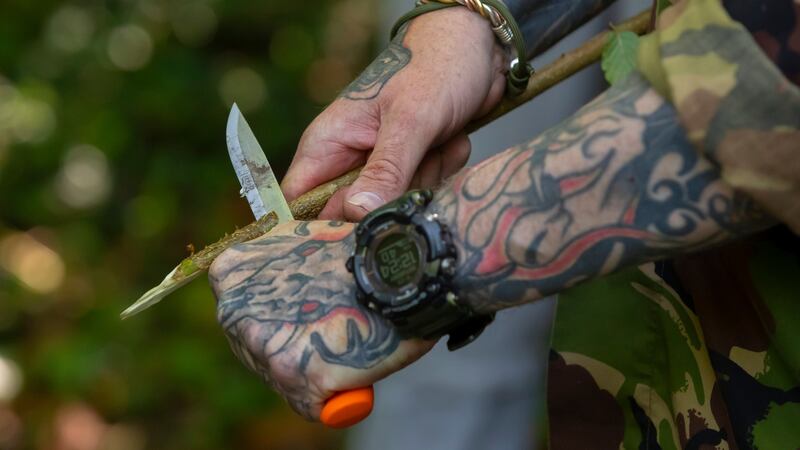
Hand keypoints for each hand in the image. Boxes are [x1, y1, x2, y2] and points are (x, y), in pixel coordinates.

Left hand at [208, 220, 434, 419]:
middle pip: (254, 348)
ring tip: (344, 344)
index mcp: (232, 270)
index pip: (241, 311)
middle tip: (329, 334)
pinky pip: (310, 403)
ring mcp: (262, 344)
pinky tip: (351, 368)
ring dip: (312, 370)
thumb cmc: (361, 251)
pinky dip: (333, 394)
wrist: (399, 267)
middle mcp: (235, 309)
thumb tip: (289, 270)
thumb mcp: (305, 236)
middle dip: (291, 347)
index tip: (305, 317)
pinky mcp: (293, 373)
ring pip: (281, 378)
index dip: (276, 318)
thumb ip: (281, 258)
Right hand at [281, 7, 507, 220]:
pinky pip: (421, 195)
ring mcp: (382, 166)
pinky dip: (443, 172)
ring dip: (425, 180)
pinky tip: (450, 140)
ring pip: (392, 207)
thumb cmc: (436, 67)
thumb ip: (385, 170)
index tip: (354, 234)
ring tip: (438, 141)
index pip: (298, 203)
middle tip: (417, 166)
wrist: (477, 47)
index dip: (316, 228)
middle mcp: (350, 160)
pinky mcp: (412, 170)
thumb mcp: (410, 120)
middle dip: (390, 200)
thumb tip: (357, 214)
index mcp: (329, 143)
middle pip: (353, 214)